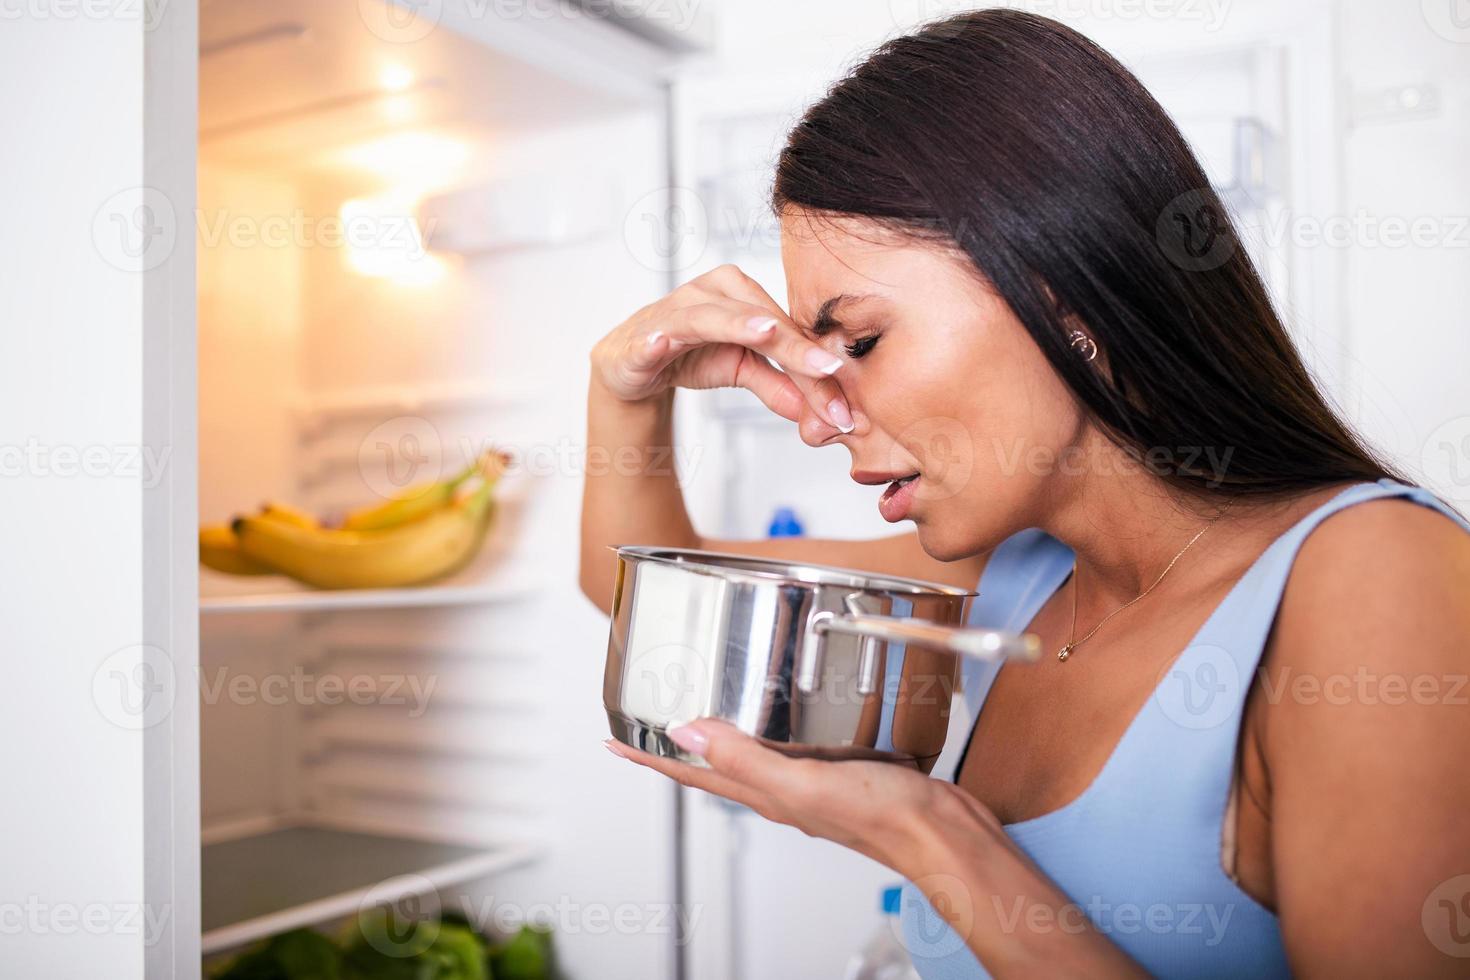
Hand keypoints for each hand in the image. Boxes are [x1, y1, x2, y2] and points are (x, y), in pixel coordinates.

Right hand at [589, 264, 854, 432]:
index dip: (816, 364)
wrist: (632, 364)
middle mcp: (710, 291)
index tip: (843, 399)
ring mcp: (674, 308)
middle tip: (825, 374)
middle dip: (794, 352)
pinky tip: (664, 343)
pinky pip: (654, 335)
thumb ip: (781, 386)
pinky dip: (658, 339)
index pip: (787, 328)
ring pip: (710, 316)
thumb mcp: (742, 370)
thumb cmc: (690, 353)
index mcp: (741, 292)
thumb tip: (824, 415)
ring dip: (736, 324)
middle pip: (759, 318)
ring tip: (764, 333)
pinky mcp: (642, 335)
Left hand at [604, 718, 1001, 877]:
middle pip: (714, 763)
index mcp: (765, 793)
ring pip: (752, 751)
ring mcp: (811, 781)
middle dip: (677, 743)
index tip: (615, 740)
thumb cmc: (883, 819)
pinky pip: (793, 744)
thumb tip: (687, 732)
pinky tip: (783, 709)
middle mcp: (781, 789)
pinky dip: (774, 725)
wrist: (944, 834)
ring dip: (722, 731)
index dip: (650, 756)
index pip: (691, 772)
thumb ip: (745, 759)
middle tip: (649, 718)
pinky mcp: (842, 768)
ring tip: (703, 706)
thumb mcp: (803, 784)